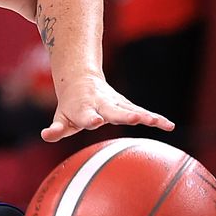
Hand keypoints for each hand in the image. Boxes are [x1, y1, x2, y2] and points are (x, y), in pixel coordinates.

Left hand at [41, 74, 174, 141]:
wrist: (81, 80)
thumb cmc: (71, 107)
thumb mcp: (61, 118)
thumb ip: (56, 129)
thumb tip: (46, 135)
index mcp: (83, 108)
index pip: (86, 115)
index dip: (90, 118)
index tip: (95, 121)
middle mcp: (101, 104)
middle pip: (114, 111)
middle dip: (124, 115)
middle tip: (136, 118)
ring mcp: (116, 104)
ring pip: (131, 109)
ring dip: (145, 115)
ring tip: (157, 122)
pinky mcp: (126, 105)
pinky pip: (143, 112)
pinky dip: (156, 119)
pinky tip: (169, 126)